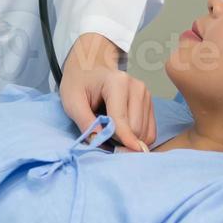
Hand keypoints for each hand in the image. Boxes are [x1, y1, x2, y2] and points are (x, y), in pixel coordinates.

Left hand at [59, 33, 155, 151]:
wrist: (88, 68)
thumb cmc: (79, 85)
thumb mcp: (72, 103)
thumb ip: (86, 123)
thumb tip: (103, 142)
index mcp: (117, 82)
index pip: (122, 118)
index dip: (121, 140)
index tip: (122, 154)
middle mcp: (137, 86)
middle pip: (135, 129)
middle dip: (119, 140)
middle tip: (102, 135)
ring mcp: (146, 94)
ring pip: (144, 132)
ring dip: (128, 139)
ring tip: (110, 129)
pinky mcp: (150, 103)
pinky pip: (150, 131)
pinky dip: (137, 138)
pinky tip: (122, 131)